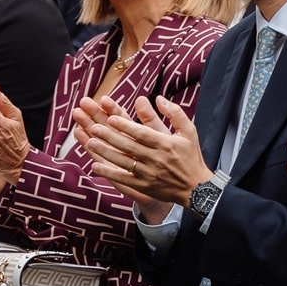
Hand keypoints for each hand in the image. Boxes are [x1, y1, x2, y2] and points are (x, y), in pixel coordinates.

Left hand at [79, 95, 212, 214]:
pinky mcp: (144, 186)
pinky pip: (123, 179)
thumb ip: (174, 112)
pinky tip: (95, 166)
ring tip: (90, 142)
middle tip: (94, 127)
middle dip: (110, 137)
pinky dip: (109, 173)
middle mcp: (156, 159)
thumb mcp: (188, 131)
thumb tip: (158, 98)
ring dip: (105, 152)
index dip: (126, 126)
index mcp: (165, 144)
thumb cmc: (191, 156)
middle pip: (129, 147)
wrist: (196, 188)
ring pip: (123, 162)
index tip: (111, 118)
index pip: (142, 133)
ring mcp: (148, 174)